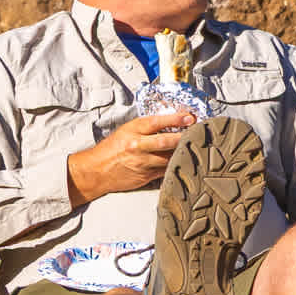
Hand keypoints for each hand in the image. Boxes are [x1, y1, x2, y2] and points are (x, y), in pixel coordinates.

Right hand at [67, 106, 194, 201]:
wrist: (97, 170)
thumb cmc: (112, 148)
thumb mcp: (127, 130)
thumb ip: (147, 127)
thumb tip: (173, 122)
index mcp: (132, 131)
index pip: (157, 122)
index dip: (176, 119)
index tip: (190, 117)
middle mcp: (137, 146)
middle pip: (165, 141)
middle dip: (184, 136)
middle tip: (198, 132)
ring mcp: (142, 163)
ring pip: (169, 157)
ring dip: (183, 152)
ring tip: (196, 147)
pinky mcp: (146, 176)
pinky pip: (166, 170)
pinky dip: (176, 164)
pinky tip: (185, 160)